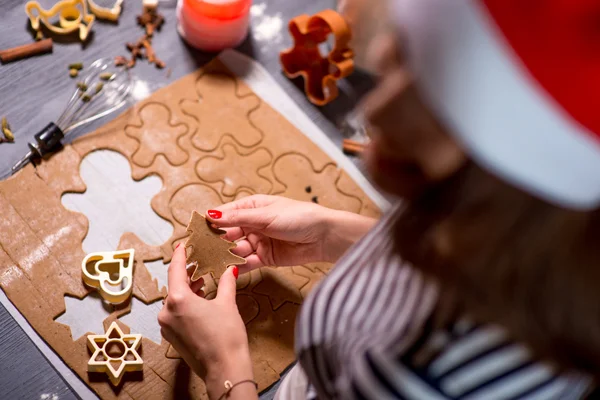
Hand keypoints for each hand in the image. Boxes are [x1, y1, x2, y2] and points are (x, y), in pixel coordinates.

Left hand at [158, 245, 256, 399]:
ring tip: (202, 283)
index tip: (182, 245)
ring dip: (187, 291)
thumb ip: (226, 283)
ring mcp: (167, 326)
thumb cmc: (226, 337)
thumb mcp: (227, 304)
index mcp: (178, 299)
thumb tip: (230, 270)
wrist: (225, 368)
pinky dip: (186, 305)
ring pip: (175, 301)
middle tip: (199, 264)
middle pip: (174, 286)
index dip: (180, 256)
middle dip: (187, 275)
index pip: (175, 270)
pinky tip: (200, 302)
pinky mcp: (172, 337)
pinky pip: (176, 314)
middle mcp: (167, 312)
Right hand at [206, 195, 376, 271]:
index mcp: (253, 207)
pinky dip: (238, 267)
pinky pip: (247, 263)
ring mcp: (259, 242)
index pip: (226, 214)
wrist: (324, 237)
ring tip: (213, 263)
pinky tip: (229, 270)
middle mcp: (253, 224)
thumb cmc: (299, 217)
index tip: (195, 230)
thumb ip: (238, 218)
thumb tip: (212, 214)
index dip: (211, 222)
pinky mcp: (266, 258)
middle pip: (228, 234)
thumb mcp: (266, 215)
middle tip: (201, 251)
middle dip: (216, 242)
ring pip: (236, 249)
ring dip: (226, 256)